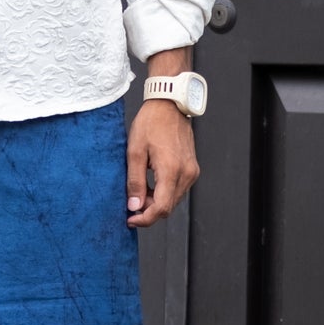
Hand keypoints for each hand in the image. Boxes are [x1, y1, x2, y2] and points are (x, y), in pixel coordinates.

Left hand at [126, 102, 198, 227]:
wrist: (169, 105)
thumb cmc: (151, 123)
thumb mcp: (134, 152)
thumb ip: (135, 182)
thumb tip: (134, 205)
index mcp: (172, 170)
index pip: (161, 208)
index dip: (145, 218)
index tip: (131, 219)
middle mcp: (186, 173)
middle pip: (168, 207)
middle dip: (149, 210)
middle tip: (132, 201)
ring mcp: (192, 171)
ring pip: (174, 200)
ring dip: (157, 202)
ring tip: (141, 189)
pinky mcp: (192, 168)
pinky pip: (178, 189)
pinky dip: (164, 192)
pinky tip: (152, 182)